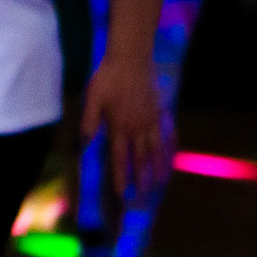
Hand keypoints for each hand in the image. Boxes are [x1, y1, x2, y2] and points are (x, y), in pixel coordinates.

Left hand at [81, 50, 166, 200]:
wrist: (131, 59)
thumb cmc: (108, 78)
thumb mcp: (92, 99)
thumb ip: (89, 121)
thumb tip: (85, 142)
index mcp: (120, 127)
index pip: (121, 159)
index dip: (121, 178)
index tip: (123, 194)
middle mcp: (138, 128)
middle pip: (141, 159)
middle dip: (142, 180)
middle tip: (144, 197)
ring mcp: (151, 120)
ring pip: (156, 149)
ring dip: (158, 168)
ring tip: (161, 183)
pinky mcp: (159, 111)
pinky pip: (166, 133)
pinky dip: (168, 146)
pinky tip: (171, 154)